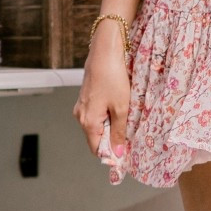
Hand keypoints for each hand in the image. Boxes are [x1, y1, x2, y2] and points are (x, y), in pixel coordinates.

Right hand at [74, 26, 130, 178]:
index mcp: (87, 121)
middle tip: (130, 142)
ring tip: (127, 124)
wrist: (105, 51)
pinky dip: (107, 118)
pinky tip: (119, 111)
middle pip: (96, 139)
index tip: (125, 159)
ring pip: (96, 126)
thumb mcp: (121, 108)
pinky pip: (96, 115)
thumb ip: (119, 132)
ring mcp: (81, 105)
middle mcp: (80, 115)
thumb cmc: (113, 78)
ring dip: (110, 129)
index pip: (96, 149)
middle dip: (111, 143)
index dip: (110, 156)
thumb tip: (118, 153)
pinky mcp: (86, 97)